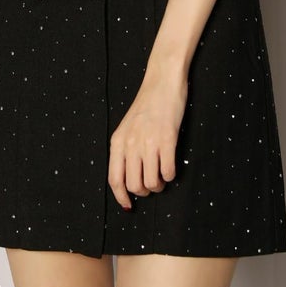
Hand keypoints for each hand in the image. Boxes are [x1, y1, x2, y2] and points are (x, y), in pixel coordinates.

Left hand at [108, 68, 187, 209]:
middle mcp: (131, 143)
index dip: (121, 196)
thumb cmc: (147, 104)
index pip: (114, 178)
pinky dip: (170, 175)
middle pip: (134, 185)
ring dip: (159, 184)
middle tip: (152, 184)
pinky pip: (168, 171)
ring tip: (162, 175)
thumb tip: (129, 177)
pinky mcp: (167, 138)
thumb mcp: (128, 126)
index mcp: (118, 141)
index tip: (128, 205)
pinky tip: (171, 166)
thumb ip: (126, 148)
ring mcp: (149, 141)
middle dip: (145, 191)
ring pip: (152, 182)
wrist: (163, 81)